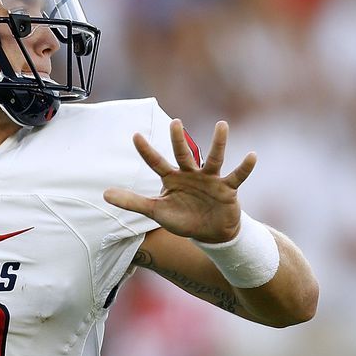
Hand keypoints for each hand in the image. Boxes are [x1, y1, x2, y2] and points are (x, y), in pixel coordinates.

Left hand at [104, 119, 255, 243]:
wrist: (210, 233)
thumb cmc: (183, 219)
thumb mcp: (156, 212)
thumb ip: (132, 202)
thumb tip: (104, 194)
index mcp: (172, 179)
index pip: (156, 162)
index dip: (146, 151)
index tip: (135, 135)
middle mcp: (190, 174)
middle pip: (183, 155)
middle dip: (178, 140)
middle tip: (174, 122)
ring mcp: (210, 180)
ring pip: (214, 158)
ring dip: (219, 143)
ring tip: (222, 125)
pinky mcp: (227, 189)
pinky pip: (237, 176)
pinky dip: (245, 167)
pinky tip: (251, 156)